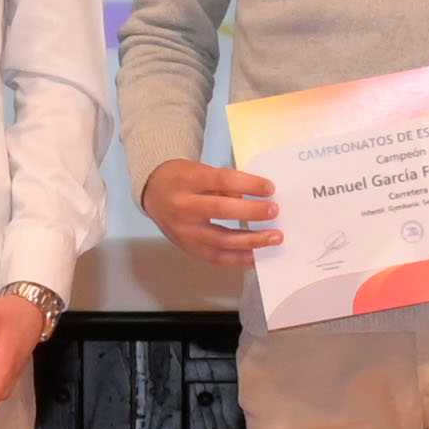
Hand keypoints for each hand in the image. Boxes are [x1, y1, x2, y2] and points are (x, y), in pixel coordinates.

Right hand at [139, 157, 280, 265]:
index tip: (270, 188)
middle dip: (252, 212)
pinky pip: (215, 257)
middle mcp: (182, 207)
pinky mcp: (187, 247)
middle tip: (274, 211)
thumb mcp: (200, 170)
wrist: (153, 194)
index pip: (222, 181)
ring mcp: (184, 231)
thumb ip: (225, 185)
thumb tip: (257, 199)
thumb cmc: (182, 179)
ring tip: (273, 237)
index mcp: (187, 181)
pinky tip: (255, 255)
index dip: (248, 184)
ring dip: (251, 241)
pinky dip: (238, 258)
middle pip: (221, 211)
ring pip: (220, 240)